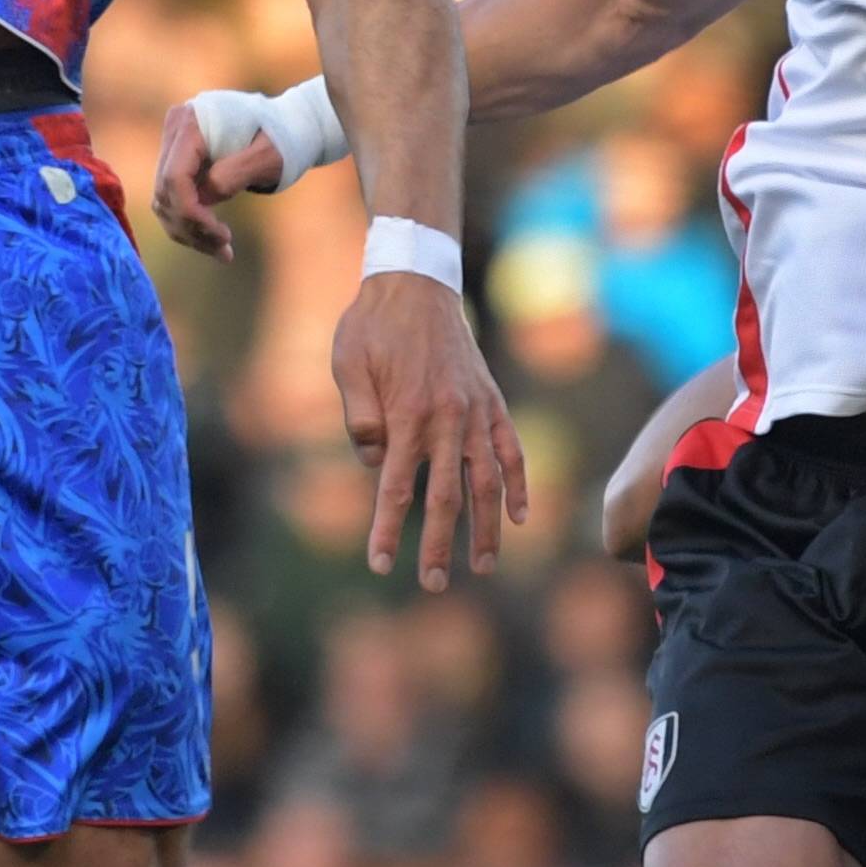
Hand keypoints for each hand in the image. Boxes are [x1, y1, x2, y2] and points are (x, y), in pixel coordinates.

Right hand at [153, 94, 291, 258]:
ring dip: (190, 233)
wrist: (287, 126)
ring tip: (223, 251)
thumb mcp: (266, 157)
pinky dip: (191, 225)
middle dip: (192, 228)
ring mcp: (173, 147)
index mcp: (192, 122)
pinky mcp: (179, 163)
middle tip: (225, 250)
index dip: (191, 212)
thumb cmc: (281, 139)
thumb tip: (202, 200)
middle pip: (166, 193)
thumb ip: (233, 174)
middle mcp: (175, 131)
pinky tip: (215, 241)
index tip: (221, 235)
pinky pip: (174, 201)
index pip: (175, 177)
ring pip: (165, 203)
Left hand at [339, 265, 530, 587]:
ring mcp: (476, 411)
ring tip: (484, 565)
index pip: (397, 488)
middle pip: (447, 497)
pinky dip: (518, 483)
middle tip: (434, 584)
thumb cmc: (371, 325)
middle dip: (440, 546)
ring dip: (487, 528)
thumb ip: (360, 418)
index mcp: (408, 415)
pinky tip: (519, 516)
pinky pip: (511, 450)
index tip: (380, 564)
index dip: (388, 530)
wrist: (415, 282)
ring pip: (488, 482)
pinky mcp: (492, 401)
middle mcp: (448, 419)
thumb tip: (377, 463)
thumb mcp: (346, 366)